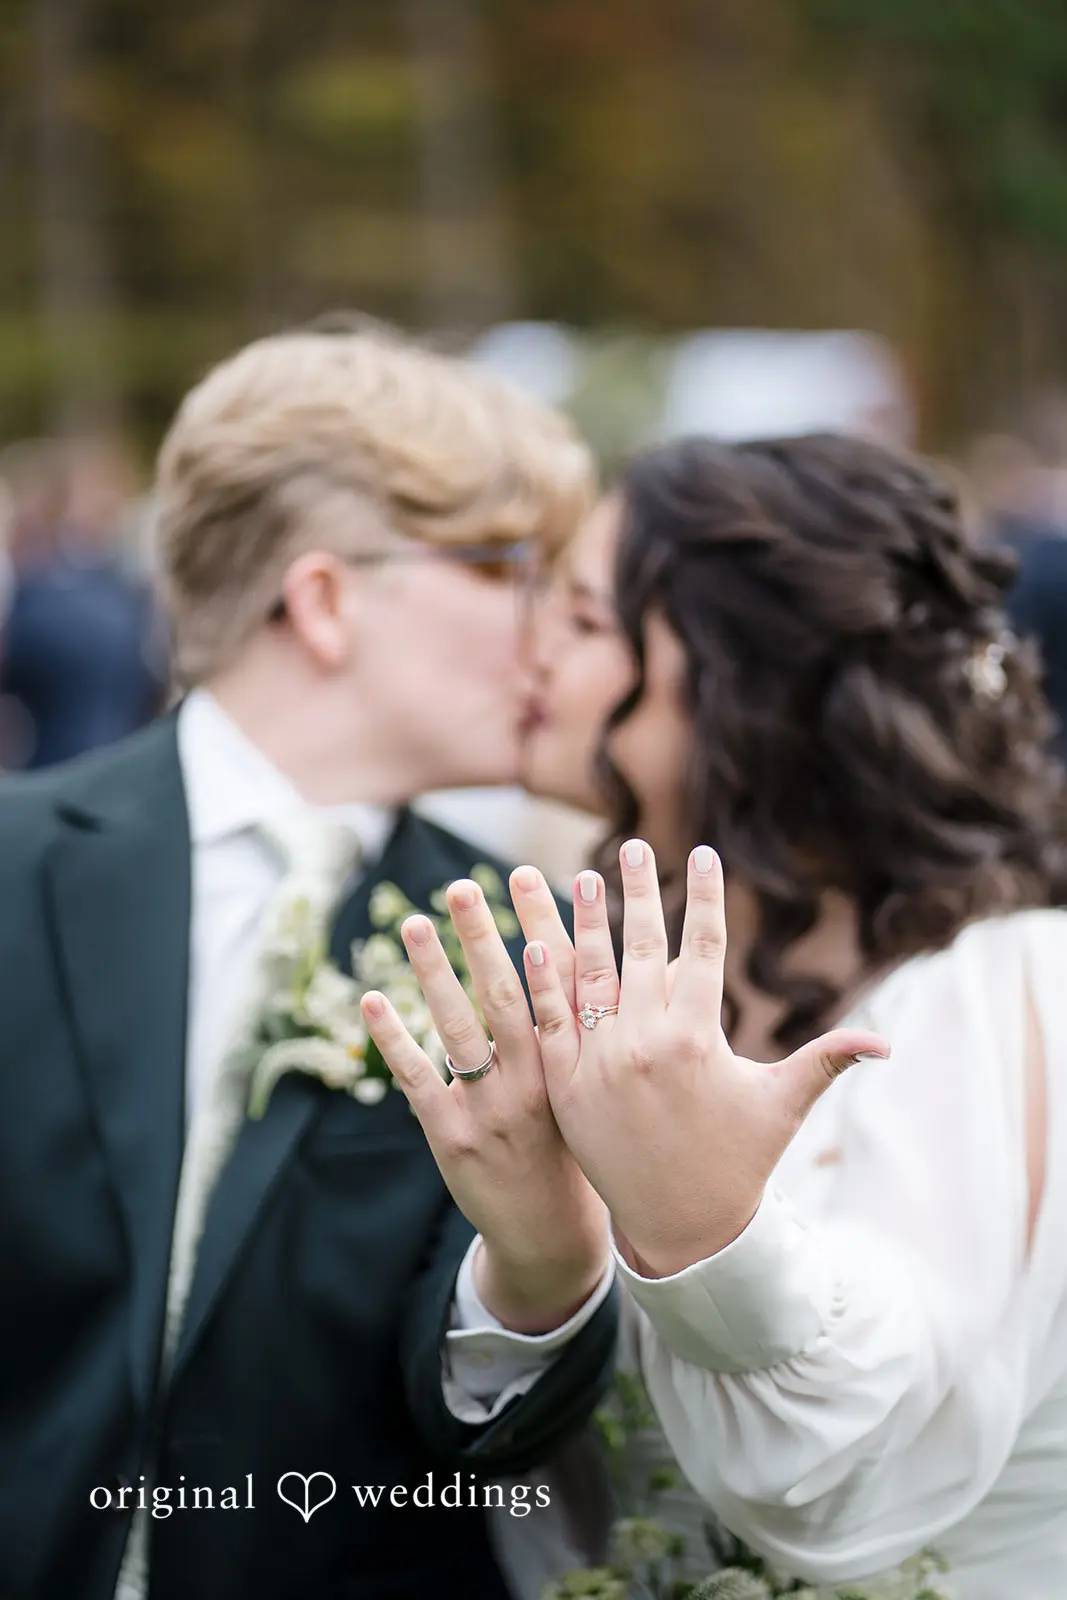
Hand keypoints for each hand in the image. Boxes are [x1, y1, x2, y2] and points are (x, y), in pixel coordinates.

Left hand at [360, 868, 608, 1333]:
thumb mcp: (608, 1090)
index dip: (543, 926)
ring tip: (413, 923)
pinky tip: (372, 999)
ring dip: (432, 973)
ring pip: (458, 1028)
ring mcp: (490, 1108)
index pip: (559, 983)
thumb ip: (617, 1031)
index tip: (529, 876)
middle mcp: (535, 1080)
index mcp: (577, 1064)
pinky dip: (393, 1040)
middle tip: (459, 886)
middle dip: (480, 937)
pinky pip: (418, 1078)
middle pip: (504, 995)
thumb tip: (666, 963)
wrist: (554, 1236)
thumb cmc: (586, 1150)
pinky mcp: (451, 1136)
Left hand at [524, 840, 889, 1277]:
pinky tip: (531, 942)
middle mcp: (646, 1042)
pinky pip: (548, 1023)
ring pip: (585, 975)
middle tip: (632, 846)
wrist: (682, 1230)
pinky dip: (540, 983)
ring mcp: (600, 1063)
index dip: (704, 898)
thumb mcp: (782, 1105)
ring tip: (570, 877)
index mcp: (698, 1037)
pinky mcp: (565, 1087)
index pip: (702, 949)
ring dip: (576, 921)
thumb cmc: (739, 1162)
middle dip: (639, 892)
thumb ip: (826, 1061)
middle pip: (641, 948)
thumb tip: (887, 1044)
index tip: (702, 853)